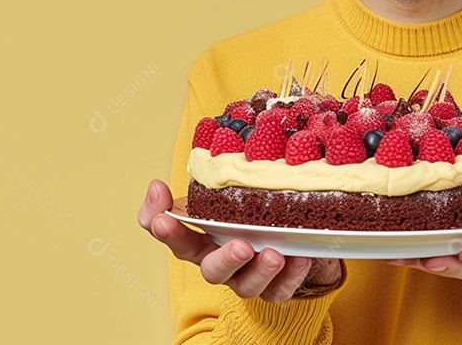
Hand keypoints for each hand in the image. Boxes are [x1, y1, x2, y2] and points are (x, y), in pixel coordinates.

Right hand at [138, 180, 340, 301]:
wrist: (293, 230)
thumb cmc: (251, 207)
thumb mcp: (227, 186)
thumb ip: (207, 173)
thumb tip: (173, 170)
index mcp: (202, 236)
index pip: (174, 234)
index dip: (162, 228)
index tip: (162, 219)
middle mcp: (221, 259)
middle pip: (210, 270)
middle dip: (224, 259)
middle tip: (240, 245)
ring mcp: (246, 277)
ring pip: (246, 286)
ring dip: (260, 271)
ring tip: (274, 254)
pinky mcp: (275, 287)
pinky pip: (279, 291)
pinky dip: (290, 277)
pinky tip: (299, 259)